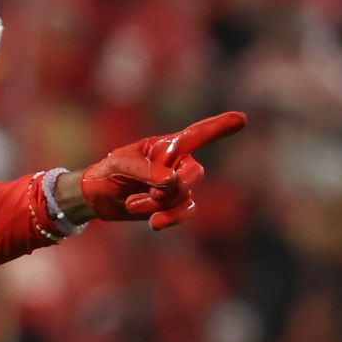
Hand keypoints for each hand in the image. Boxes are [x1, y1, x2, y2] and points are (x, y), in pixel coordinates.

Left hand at [70, 111, 245, 229]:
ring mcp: (178, 185)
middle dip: (174, 188)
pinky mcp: (174, 205)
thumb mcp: (119, 165)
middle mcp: (178, 163)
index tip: (242, 118)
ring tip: (132, 204)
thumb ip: (144, 171)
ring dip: (160, 205)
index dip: (218, 127)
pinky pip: (185, 212)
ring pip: (186, 197)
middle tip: (148, 194)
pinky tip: (154, 224)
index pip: (196, 135)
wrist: (99, 198)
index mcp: (166, 145)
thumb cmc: (108, 172)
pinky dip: (170, 219)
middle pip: (195, 174)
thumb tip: (172, 181)